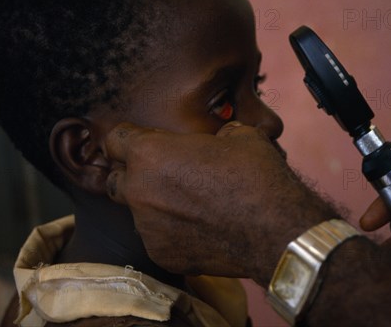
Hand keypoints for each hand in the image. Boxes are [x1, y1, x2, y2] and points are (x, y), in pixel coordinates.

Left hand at [104, 122, 337, 284]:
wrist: (275, 230)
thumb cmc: (255, 176)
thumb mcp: (238, 136)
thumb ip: (214, 135)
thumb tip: (219, 138)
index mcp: (150, 154)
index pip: (115, 140)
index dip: (128, 139)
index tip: (142, 142)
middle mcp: (139, 190)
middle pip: (116, 179)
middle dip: (134, 175)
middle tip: (165, 176)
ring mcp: (147, 227)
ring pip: (139, 212)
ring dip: (156, 206)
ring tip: (189, 207)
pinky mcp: (161, 254)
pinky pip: (157, 238)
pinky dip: (172, 233)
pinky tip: (199, 230)